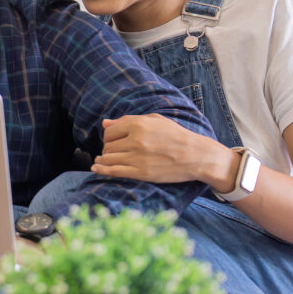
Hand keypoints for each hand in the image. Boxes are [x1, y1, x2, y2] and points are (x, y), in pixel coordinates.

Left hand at [92, 114, 227, 184]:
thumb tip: (105, 123)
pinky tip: (96, 170)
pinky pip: (114, 171)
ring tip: (101, 161)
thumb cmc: (176, 136)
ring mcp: (138, 158)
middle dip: (107, 150)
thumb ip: (128, 120)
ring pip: (108, 159)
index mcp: (139, 124)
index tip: (113, 141)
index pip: (110, 131)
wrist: (196, 155)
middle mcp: (136, 140)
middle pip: (108, 146)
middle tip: (112, 152)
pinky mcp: (141, 173)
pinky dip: (102, 170)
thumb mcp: (155, 120)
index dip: (109, 137)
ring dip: (103, 160)